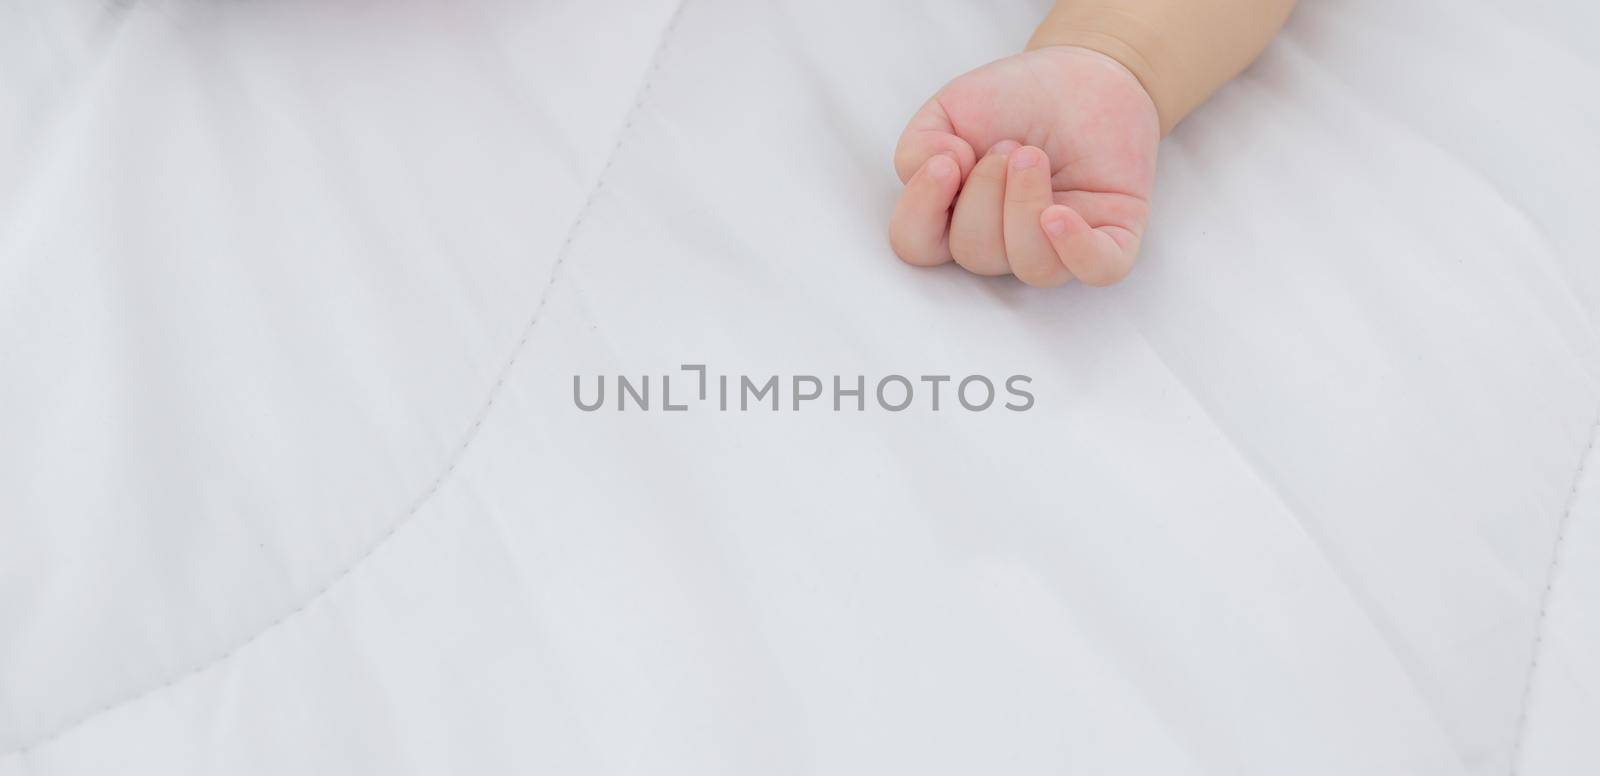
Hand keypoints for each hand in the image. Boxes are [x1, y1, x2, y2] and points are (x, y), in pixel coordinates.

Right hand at [889, 46, 1158, 286]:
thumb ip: (917, 148)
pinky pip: (1096, 270)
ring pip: (1031, 265)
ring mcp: (1058, 247)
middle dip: (986, 192)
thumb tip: (940, 175)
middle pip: (974, 253)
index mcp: (955, 219)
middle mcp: (1003, 243)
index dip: (922, 212)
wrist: (1083, 75)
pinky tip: (1060, 215)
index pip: (917, 245)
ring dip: (1024, 207)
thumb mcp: (948, 110)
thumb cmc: (1014, 100)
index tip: (946, 163)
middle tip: (1009, 145)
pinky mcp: (1110, 239)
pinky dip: (1077, 249)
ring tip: (1033, 156)